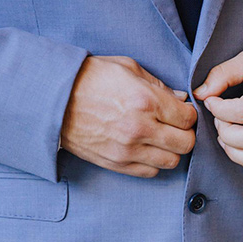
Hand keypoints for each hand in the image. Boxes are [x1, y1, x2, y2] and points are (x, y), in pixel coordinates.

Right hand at [61, 55, 196, 177]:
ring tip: (161, 139)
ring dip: (171, 151)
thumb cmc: (90, 79)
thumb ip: (158, 85)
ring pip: (171, 162)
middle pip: (185, 144)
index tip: (181, 111)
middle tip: (175, 126)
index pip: (188, 119)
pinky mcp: (117, 164)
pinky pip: (150, 172)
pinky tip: (146, 149)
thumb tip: (181, 99)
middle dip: (185, 134)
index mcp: (145, 100)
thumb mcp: (127, 69)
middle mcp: (140, 128)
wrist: (54, 100)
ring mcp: (128, 150)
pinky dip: (153, 162)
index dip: (188, 114)